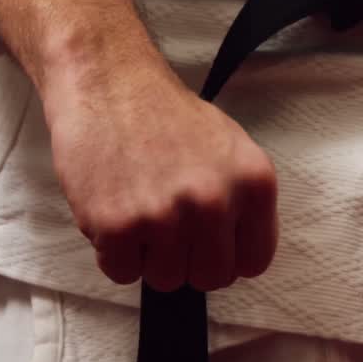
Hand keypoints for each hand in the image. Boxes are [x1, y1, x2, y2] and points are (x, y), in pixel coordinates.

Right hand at [45, 65, 278, 292]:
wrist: (108, 81)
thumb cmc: (164, 113)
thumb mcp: (229, 147)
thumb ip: (240, 200)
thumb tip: (237, 249)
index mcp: (253, 182)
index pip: (255, 260)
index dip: (228, 256)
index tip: (209, 244)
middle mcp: (215, 202)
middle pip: (211, 277)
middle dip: (188, 260)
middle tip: (167, 225)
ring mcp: (166, 217)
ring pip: (165, 280)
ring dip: (148, 255)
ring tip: (137, 209)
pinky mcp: (117, 227)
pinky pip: (121, 272)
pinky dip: (113, 252)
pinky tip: (113, 211)